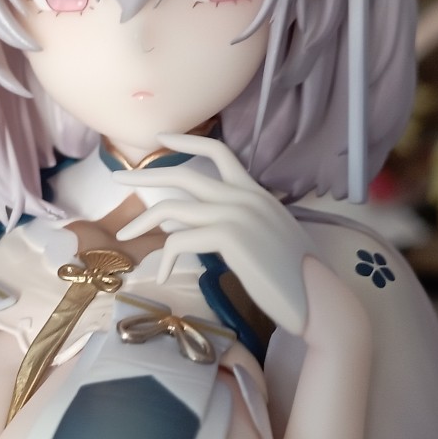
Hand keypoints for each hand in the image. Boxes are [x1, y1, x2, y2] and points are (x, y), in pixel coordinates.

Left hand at [113, 132, 308, 333]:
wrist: (319, 300)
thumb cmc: (292, 278)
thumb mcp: (261, 240)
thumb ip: (227, 226)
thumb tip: (180, 225)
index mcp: (255, 192)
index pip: (219, 151)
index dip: (187, 142)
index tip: (161, 138)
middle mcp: (245, 196)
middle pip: (183, 175)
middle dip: (146, 176)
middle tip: (118, 180)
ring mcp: (237, 215)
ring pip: (173, 209)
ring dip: (143, 222)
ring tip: (126, 237)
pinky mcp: (230, 238)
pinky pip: (179, 241)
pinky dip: (165, 258)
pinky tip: (163, 275)